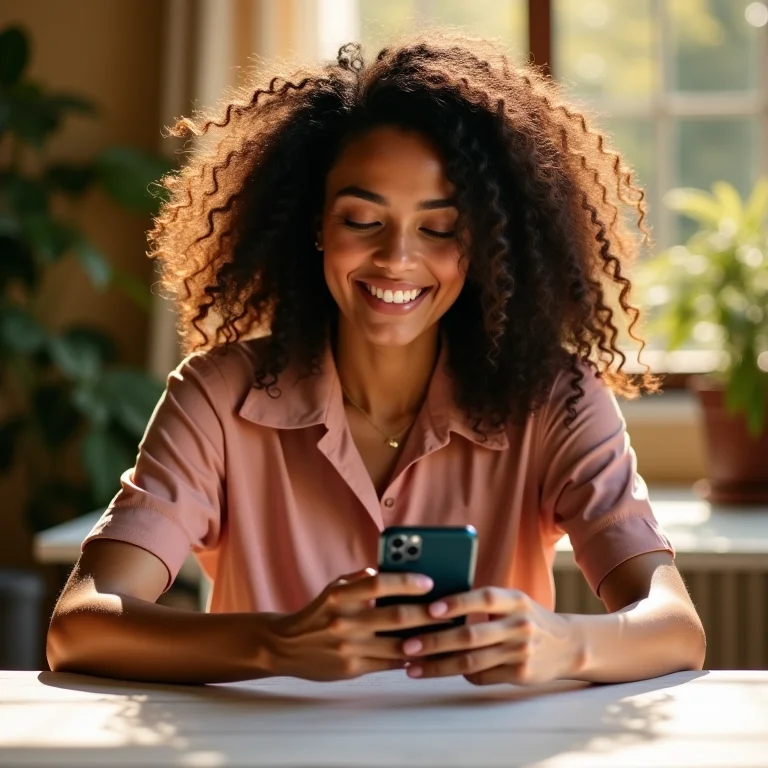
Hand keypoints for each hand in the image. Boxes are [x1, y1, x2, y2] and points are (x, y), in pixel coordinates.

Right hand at [261, 568, 442, 681]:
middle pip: (394, 617)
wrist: (285, 646)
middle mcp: (344, 620)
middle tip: (450, 610)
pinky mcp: (352, 669)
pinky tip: (427, 654)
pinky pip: (388, 664)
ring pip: (396, 645)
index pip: (379, 584)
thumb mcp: (334, 588)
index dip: (406, 582)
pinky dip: (409, 659)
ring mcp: (348, 647)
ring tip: (447, 634)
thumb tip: (393, 572)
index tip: (429, 581)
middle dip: (426, 614)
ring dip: (425, 640)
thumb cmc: (319, 612)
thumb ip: (361, 580)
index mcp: (340, 595)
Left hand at [400, 587, 580, 685]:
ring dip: (438, 666)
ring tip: (412, 667)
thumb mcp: (513, 602)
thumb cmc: (527, 618)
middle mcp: (520, 625)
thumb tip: (435, 605)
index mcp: (515, 600)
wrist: (568, 645)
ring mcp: (521, 652)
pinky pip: (482, 676)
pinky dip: (459, 675)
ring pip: (471, 662)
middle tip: (407, 645)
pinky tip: (438, 672)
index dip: (457, 603)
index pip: (484, 599)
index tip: (430, 609)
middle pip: (470, 635)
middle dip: (434, 641)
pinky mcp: (521, 675)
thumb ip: (483, 602)